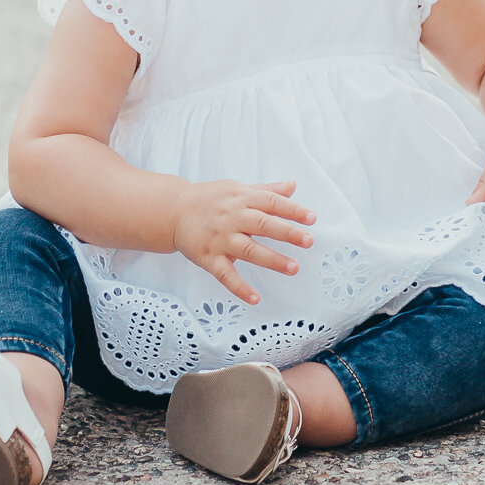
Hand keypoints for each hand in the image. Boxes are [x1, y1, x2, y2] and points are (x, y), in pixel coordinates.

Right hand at [172, 178, 315, 306]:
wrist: (173, 211)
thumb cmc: (210, 199)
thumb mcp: (237, 189)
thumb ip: (266, 191)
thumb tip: (292, 186)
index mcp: (241, 199)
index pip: (271, 202)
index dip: (293, 210)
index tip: (311, 218)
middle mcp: (232, 218)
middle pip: (263, 224)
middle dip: (287, 232)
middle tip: (309, 240)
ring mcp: (220, 239)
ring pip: (249, 250)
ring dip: (272, 259)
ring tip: (293, 268)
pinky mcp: (208, 258)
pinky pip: (226, 275)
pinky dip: (239, 288)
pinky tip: (255, 298)